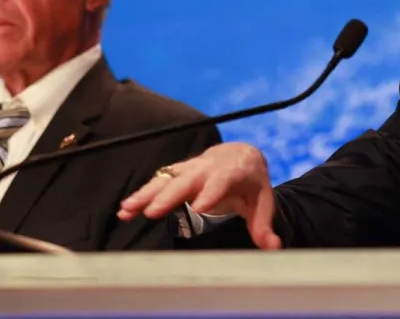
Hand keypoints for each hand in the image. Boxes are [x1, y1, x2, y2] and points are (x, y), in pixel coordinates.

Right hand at [118, 143, 281, 249]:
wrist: (240, 154)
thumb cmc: (252, 182)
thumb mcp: (263, 201)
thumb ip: (264, 224)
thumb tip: (274, 246)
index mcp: (235, 171)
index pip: (222, 180)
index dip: (210, 192)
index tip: (198, 207)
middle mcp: (210, 166)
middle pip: (188, 179)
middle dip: (170, 195)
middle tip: (153, 212)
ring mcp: (192, 167)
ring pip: (167, 178)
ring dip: (146, 193)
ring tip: (127, 210)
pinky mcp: (179, 172)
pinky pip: (158, 181)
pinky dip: (142, 194)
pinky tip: (125, 209)